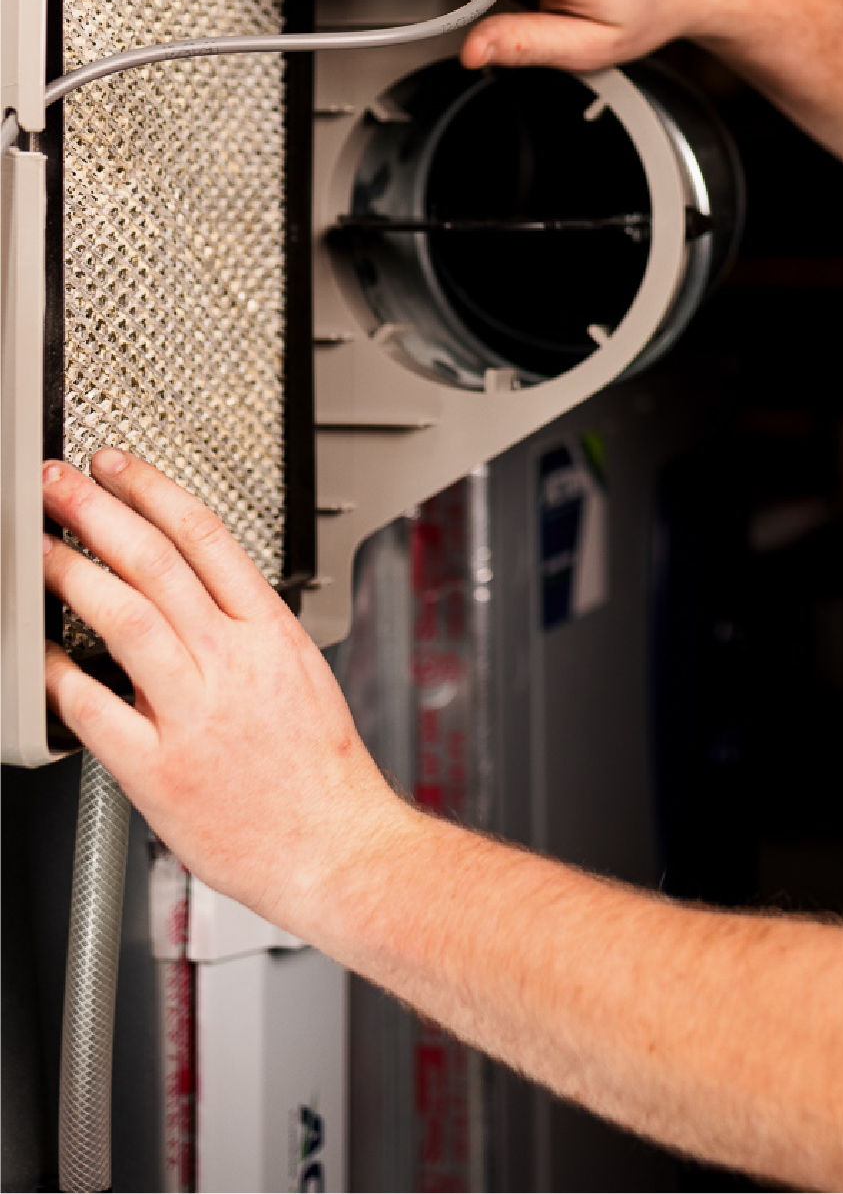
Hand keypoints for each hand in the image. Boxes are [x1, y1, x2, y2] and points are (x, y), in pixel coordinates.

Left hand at [41, 452, 411, 936]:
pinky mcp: (156, 770)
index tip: (119, 467)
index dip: (156, 492)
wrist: (334, 846)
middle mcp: (234, 664)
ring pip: (124, 619)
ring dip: (73, 574)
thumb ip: (244, 634)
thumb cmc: (318, 772)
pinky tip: (38, 655)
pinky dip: (59, 675)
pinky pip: (94, 709)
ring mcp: (193, 714)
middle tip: (58, 484)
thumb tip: (187, 599)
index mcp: (273, 634)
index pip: (209, 538)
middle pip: (157, 564)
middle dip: (99, 512)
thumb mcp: (300, 675)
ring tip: (40, 549)